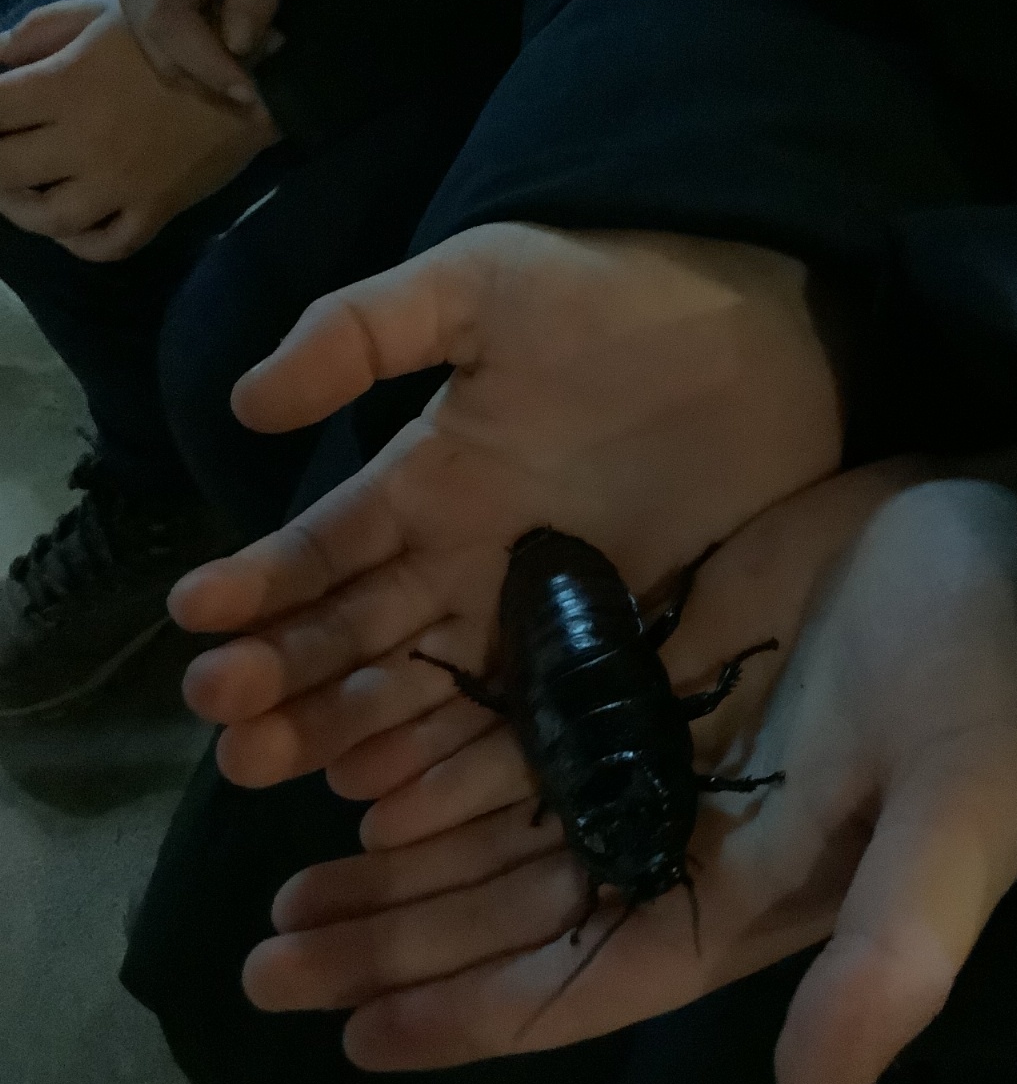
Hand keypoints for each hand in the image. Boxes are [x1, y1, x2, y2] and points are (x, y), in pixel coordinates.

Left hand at [0, 0, 279, 260]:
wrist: (251, 76)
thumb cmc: (172, 36)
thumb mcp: (99, 12)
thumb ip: (38, 33)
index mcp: (64, 84)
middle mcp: (84, 142)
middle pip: (4, 172)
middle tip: (2, 153)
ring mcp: (121, 184)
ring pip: (49, 220)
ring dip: (22, 211)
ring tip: (22, 194)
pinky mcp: (155, 210)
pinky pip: (107, 246)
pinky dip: (80, 243)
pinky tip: (74, 224)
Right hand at [112, 0, 296, 106]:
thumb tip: (239, 45)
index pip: (167, 24)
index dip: (207, 65)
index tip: (250, 91)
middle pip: (162, 55)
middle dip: (215, 79)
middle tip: (267, 69)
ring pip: (167, 64)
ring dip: (214, 75)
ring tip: (260, 50)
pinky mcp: (143, 14)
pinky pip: (172, 57)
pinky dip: (208, 66)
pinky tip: (240, 49)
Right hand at [170, 223, 843, 783]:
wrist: (758, 329)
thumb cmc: (610, 295)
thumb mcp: (476, 288)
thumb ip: (361, 335)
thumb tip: (245, 402)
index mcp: (427, 485)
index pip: (323, 549)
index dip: (257, 585)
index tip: (192, 620)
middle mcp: (463, 563)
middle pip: (357, 638)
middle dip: (286, 683)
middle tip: (227, 734)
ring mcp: (533, 616)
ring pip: (421, 689)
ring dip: (348, 731)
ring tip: (278, 768)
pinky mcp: (609, 650)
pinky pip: (521, 717)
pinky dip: (455, 760)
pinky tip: (392, 796)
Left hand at [239, 473, 1016, 1083]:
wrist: (1011, 535)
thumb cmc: (994, 682)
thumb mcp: (952, 823)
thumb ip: (883, 968)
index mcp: (744, 896)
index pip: (582, 979)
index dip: (470, 1014)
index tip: (352, 1037)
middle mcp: (686, 834)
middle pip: (512, 908)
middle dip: (394, 939)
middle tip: (268, 958)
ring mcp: (660, 743)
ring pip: (502, 821)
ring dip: (399, 857)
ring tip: (287, 882)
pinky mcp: (651, 659)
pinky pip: (524, 720)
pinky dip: (447, 750)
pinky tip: (366, 764)